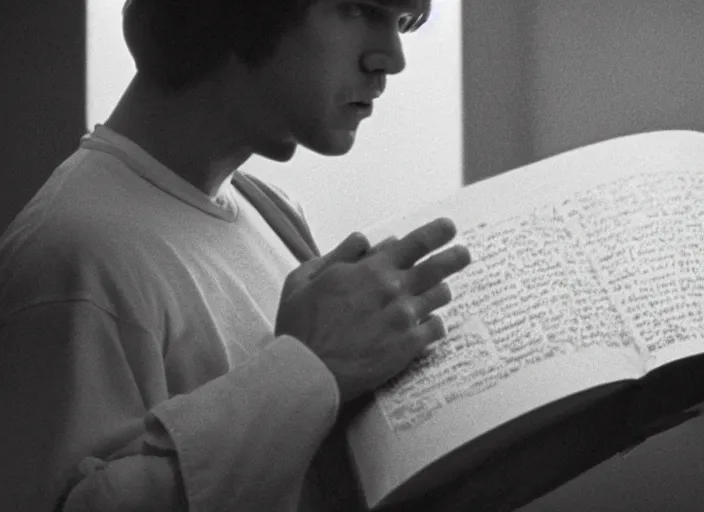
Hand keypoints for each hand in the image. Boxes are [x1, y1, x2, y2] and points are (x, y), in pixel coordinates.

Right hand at [276, 218, 470, 402]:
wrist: (308, 371)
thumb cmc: (301, 325)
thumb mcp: (304, 277)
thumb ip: (338, 254)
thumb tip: (364, 240)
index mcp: (370, 270)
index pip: (415, 242)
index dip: (437, 232)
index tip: (449, 228)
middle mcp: (394, 289)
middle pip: (439, 267)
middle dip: (455, 257)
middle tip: (463, 254)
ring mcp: (405, 318)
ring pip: (440, 296)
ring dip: (440, 291)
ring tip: (438, 293)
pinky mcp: (409, 346)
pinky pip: (437, 328)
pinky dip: (434, 324)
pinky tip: (427, 326)